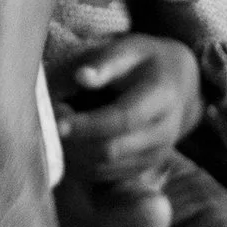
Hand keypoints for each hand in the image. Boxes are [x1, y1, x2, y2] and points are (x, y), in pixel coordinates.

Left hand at [57, 34, 203, 191]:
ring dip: (73, 154)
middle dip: (74, 141)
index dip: (88, 124)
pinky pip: (104, 176)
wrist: (176, 84)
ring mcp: (155, 155)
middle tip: (49, 121)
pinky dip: (79, 164)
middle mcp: (165, 131)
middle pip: (111, 150)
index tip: (57, 121)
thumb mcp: (128, 50)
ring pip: (104, 168)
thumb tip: (81, 76)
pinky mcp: (142, 169)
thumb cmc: (144, 62)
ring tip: (58, 128)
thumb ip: (104, 63)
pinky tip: (68, 142)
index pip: (123, 118)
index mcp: (162, 96)